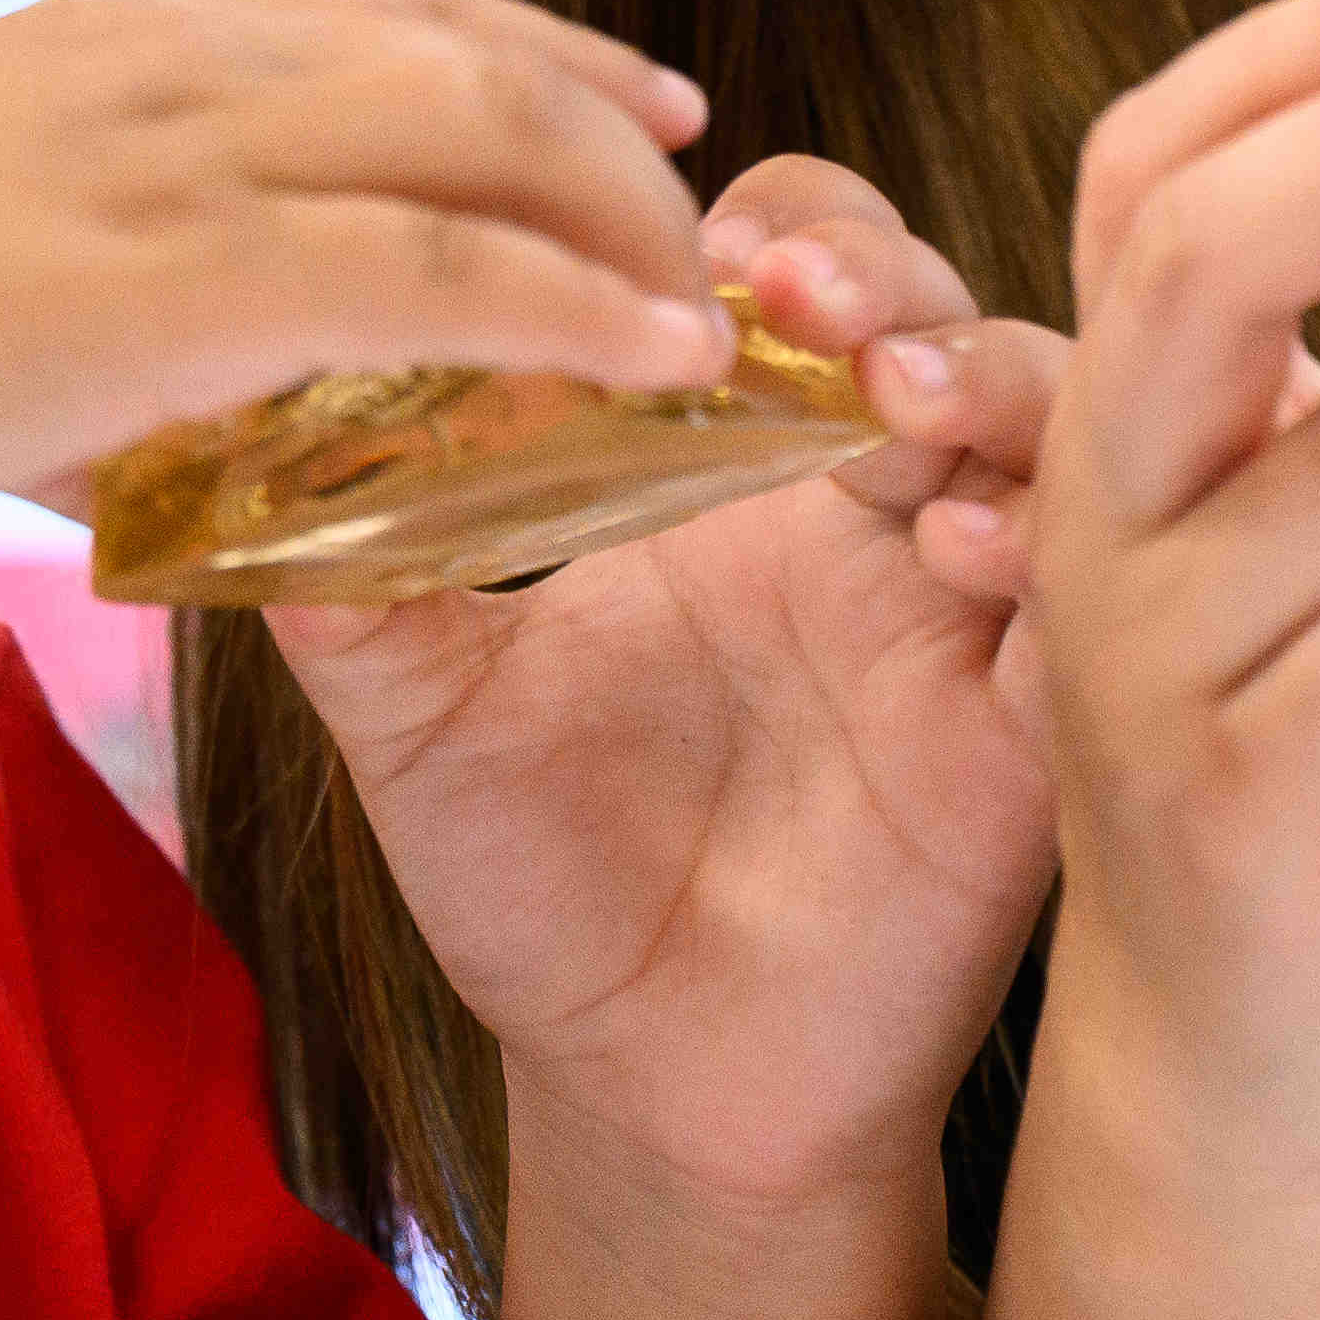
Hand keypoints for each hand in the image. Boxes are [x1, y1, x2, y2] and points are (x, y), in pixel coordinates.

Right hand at [0, 0, 732, 561]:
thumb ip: (50, 316)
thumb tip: (104, 414)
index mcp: (98, 42)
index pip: (369, 4)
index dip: (523, 42)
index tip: (628, 93)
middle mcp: (154, 59)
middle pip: (460, 50)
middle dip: (607, 125)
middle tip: (705, 205)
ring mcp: (167, 152)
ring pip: (480, 134)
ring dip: (619, 218)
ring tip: (706, 305)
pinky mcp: (174, 273)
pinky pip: (440, 270)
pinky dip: (575, 305)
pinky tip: (659, 359)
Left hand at [257, 159, 1063, 1231]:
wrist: (643, 1092)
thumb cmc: (543, 886)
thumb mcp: (421, 720)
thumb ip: (353, 590)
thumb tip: (229, 452)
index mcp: (740, 475)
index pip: (801, 269)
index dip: (782, 228)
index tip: (708, 245)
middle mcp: (873, 516)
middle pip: (937, 310)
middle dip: (887, 275)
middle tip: (801, 301)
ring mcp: (967, 616)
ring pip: (1048, 422)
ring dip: (988, 376)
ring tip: (895, 400)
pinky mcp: (1035, 736)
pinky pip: (1089, 606)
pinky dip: (1046, 551)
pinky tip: (960, 555)